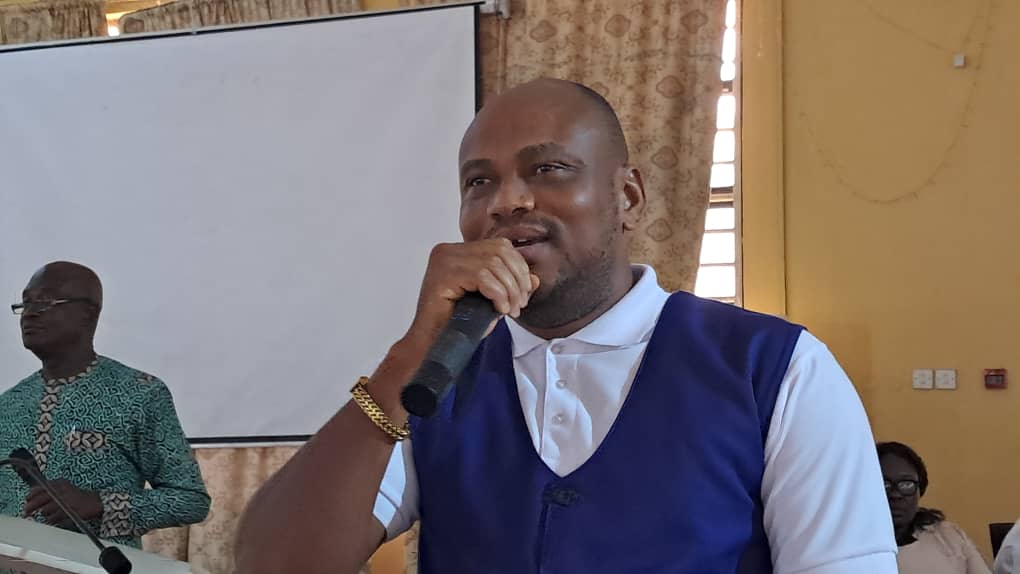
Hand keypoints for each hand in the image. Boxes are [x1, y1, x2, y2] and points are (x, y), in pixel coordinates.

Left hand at [24, 479, 102, 527]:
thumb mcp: (64, 487)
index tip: (27, 500)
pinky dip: (51, 519)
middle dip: (31, 506)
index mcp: (60, 484)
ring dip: (43, 514)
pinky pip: (53, 518)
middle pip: (40, 500)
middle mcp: (61, 491)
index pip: (40, 488)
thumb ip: (50, 489)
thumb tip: (32, 497)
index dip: (31, 495)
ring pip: (45, 510)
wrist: (94, 502)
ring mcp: (65, 501)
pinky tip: (53, 518)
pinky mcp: (68, 512)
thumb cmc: (77, 496)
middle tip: (26, 511)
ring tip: (47, 514)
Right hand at [408, 239, 539, 341]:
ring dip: (509, 289)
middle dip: (517, 279)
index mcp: (458, 252)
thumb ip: (511, 287)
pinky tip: (500, 309)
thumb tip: (535, 279)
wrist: (432, 346)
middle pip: (499, 251)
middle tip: (519, 305)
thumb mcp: (491, 302)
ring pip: (493, 263)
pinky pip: (483, 276)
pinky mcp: (443, 274)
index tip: (523, 294)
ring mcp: (444, 260)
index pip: (500, 247)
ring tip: (511, 310)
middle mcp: (448, 250)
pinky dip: (498, 294)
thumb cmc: (456, 325)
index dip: (519, 268)